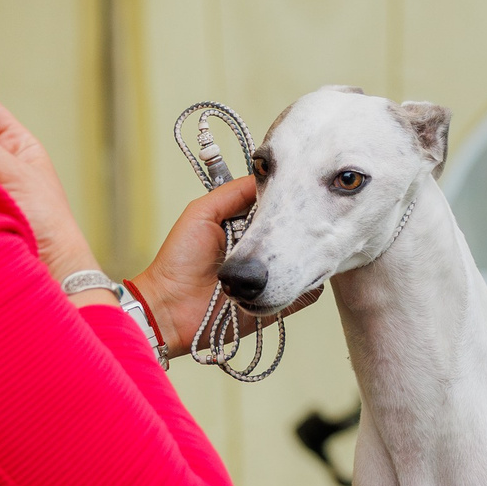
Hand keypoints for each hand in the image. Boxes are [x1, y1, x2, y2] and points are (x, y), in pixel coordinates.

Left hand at [130, 175, 323, 357]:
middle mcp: (259, 252)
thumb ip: (232, 193)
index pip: (275, 209)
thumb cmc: (179, 260)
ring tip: (315, 244)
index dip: (286, 200)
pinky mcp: (273, 302)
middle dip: (301, 227)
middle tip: (312, 219)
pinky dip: (308, 284)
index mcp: (244, 228)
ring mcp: (268, 279)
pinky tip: (310, 273)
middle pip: (292, 235)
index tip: (301, 191)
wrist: (172, 308)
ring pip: (301, 263)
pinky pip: (301, 293)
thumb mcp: (202, 213)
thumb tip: (264, 177)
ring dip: (307, 255)